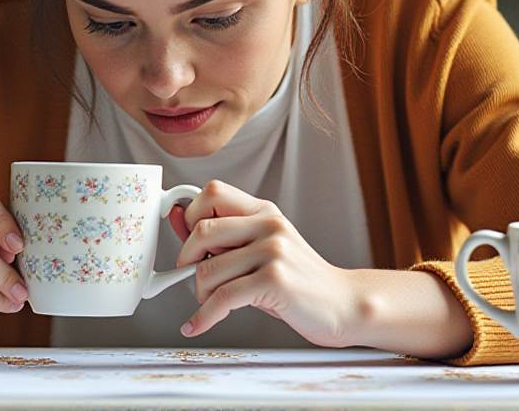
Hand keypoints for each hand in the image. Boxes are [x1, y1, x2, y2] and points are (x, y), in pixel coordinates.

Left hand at [168, 180, 362, 346]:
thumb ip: (223, 237)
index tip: (187, 241)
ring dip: (200, 294)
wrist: (342, 304)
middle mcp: (269, 225)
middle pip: (203, 229)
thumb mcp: (261, 250)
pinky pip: (223, 298)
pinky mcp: (274, 280)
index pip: (213, 192)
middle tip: (191, 277)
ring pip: (208, 269)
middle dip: (186, 259)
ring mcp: (274, 251)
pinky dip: (204, 316)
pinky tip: (198, 324)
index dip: (190, 216)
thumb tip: (175, 216)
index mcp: (265, 212)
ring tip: (211, 304)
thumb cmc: (298, 281)